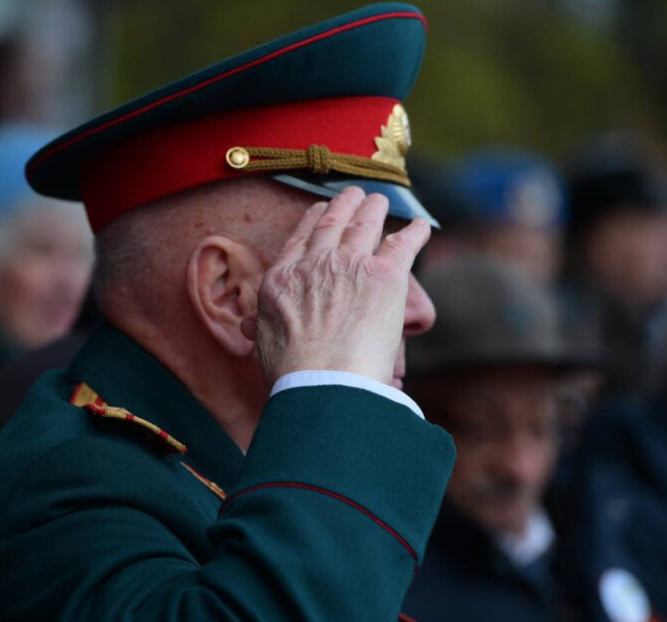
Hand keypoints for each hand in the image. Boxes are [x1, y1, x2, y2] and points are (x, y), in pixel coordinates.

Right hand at [244, 186, 430, 384]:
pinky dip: (414, 232)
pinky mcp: (386, 276)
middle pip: (333, 222)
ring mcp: (351, 264)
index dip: (313, 221)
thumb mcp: (263, 342)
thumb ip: (259, 325)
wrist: (323, 381)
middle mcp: (316, 263)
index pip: (301, 238)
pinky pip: (404, 243)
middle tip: (354, 195)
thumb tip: (247, 325)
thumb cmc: (292, 372)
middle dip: (344, 205)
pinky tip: (420, 226)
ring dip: (374, 208)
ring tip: (379, 201)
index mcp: (284, 277)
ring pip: (365, 223)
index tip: (320, 211)